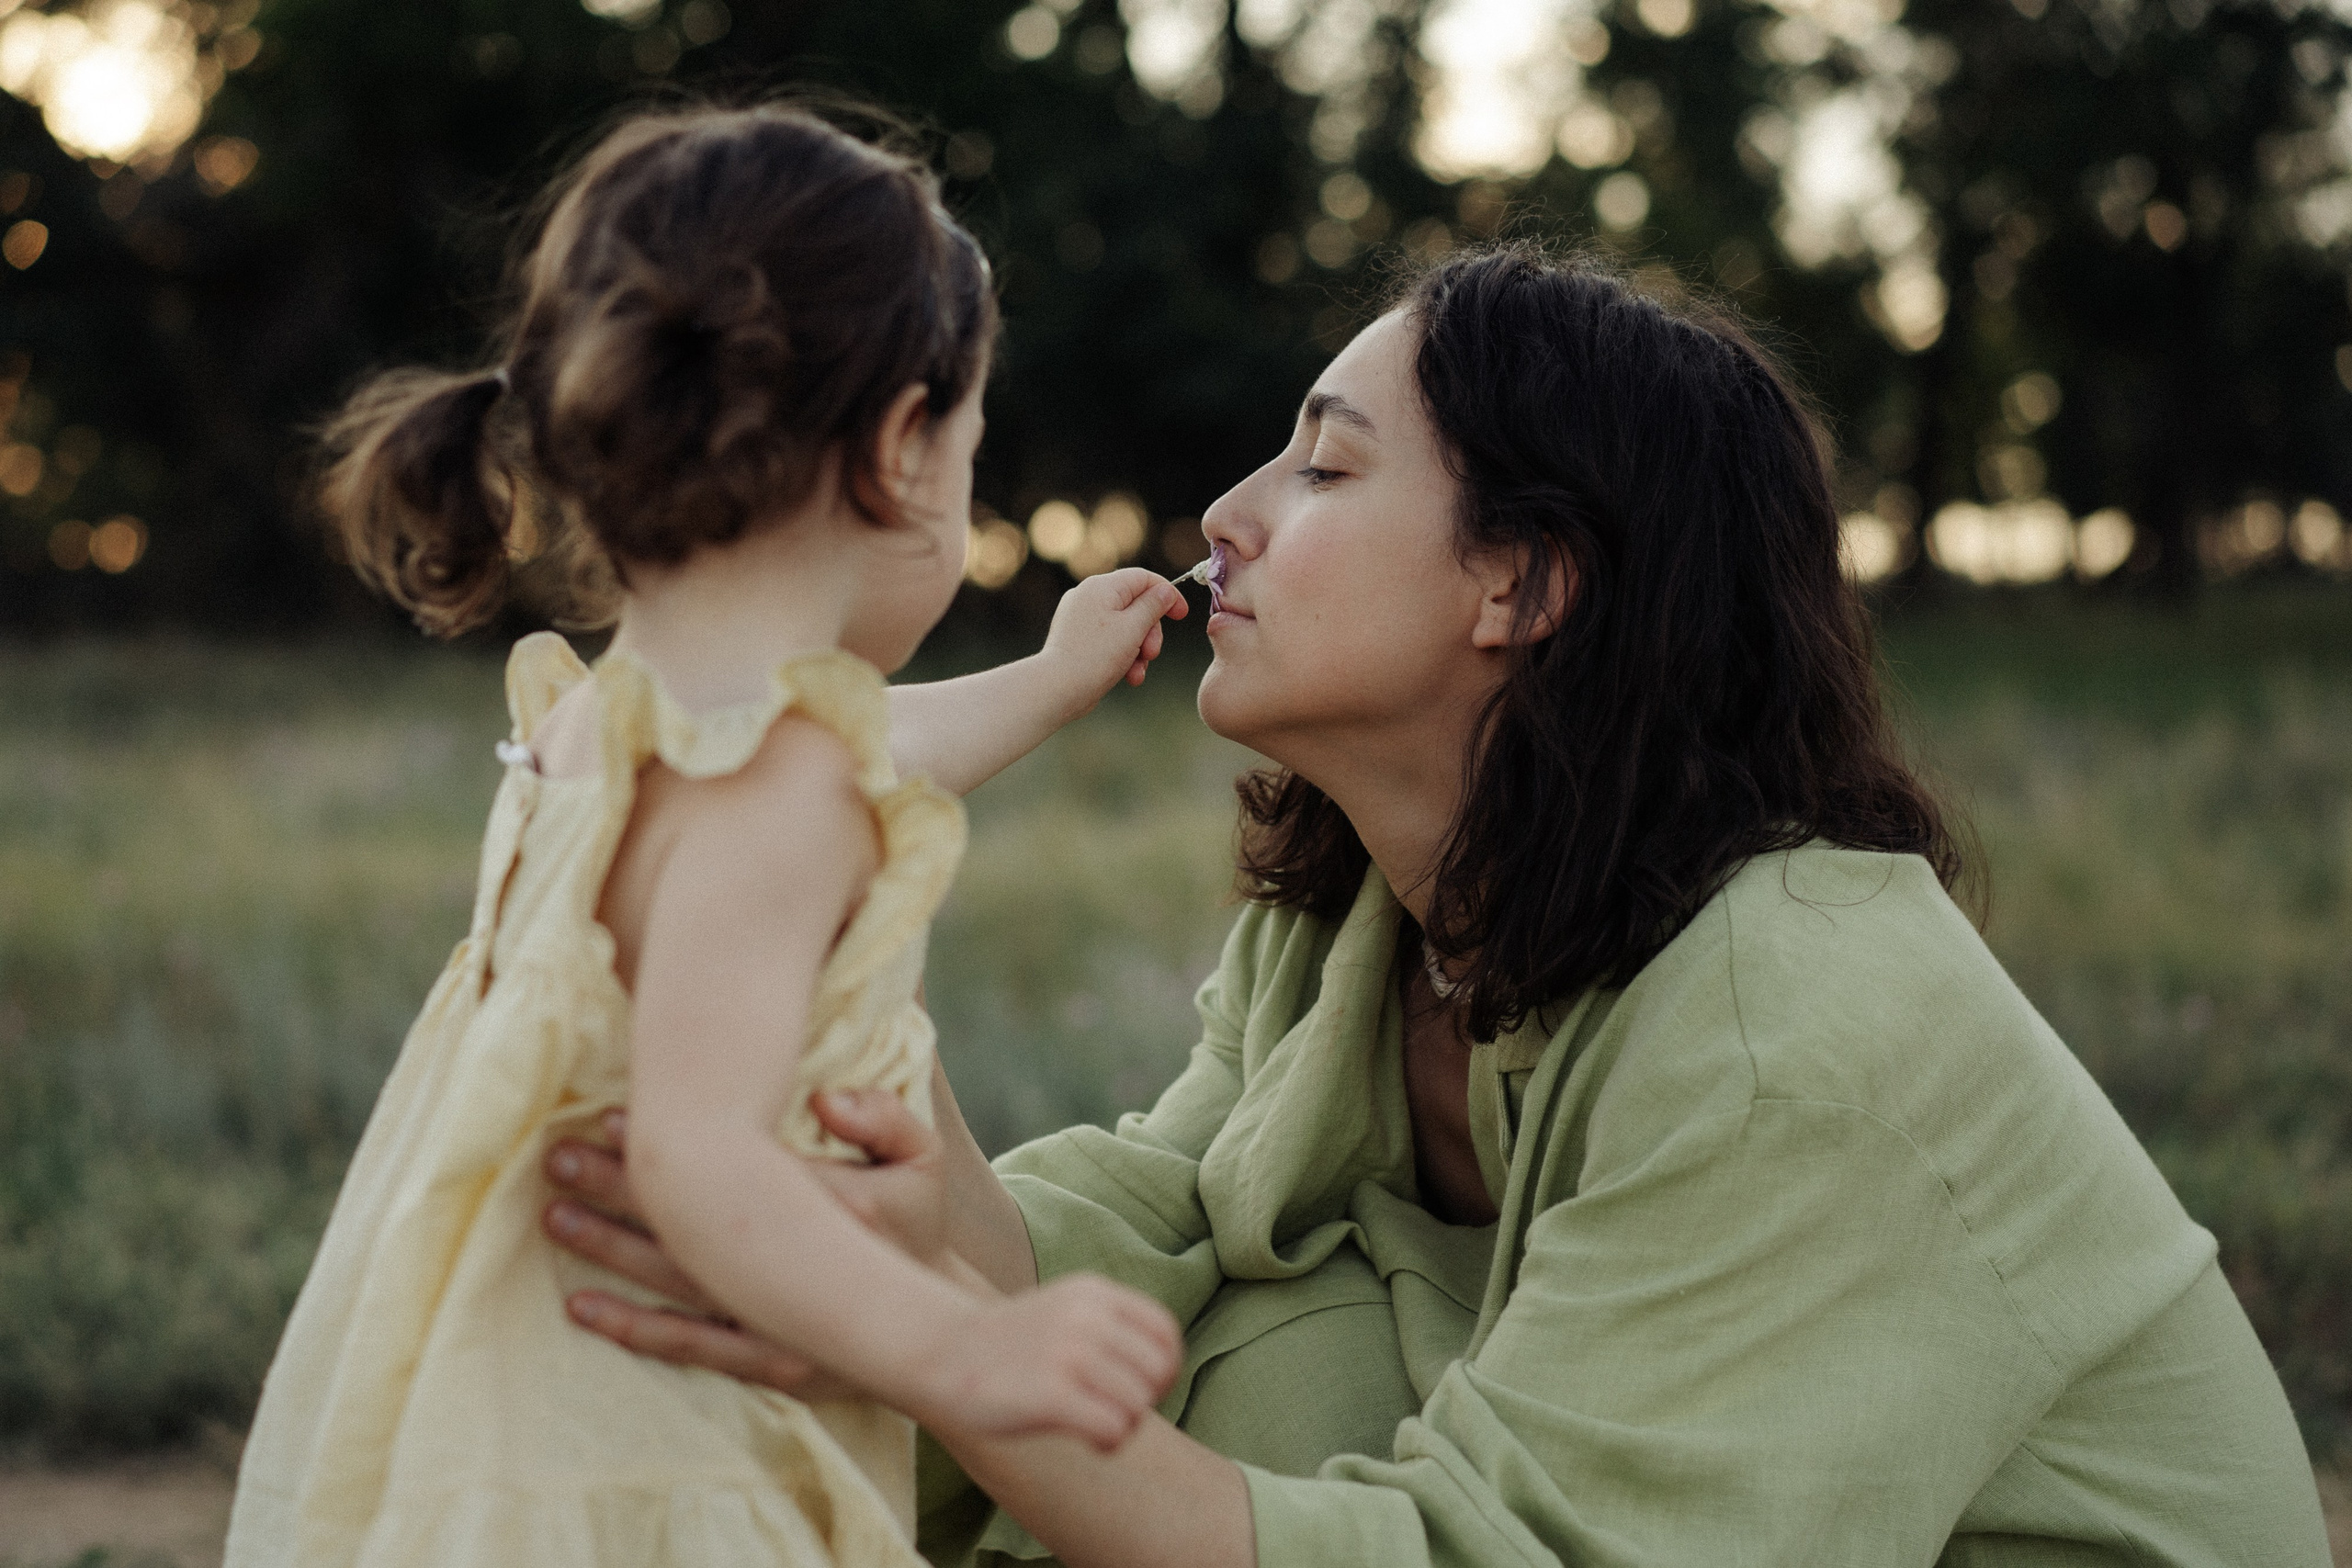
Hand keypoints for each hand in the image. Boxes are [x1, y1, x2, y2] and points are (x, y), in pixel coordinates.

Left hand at [543, 1089, 950, 1397]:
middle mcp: (798, 1267)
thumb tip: (824, 1098)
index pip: (738, 1166)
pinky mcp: (771, 1364)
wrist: (934, 1325)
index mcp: (839, 1207)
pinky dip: (633, 1327)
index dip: (674, 1142)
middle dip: (619, 1186)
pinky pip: (691, 1345)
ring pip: (678, 1280)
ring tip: (556, 1213)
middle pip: (691, 1220)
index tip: (612, 1117)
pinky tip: (582, 1306)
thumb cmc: (915, 1227)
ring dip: (611, 1246)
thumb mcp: (923, 1160)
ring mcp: (781, 1321)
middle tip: (559, 1157)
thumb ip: (883, 1117)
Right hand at [911, 1275, 1182, 1453]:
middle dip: (1143, 1401)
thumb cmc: (1010, 1343)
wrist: (941, 1351)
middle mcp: (1087, 1317)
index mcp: (1095, 1292)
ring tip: (1095, 1425)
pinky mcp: (1050, 1394)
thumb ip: (1113, 1327)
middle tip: (1111, 1410)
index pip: (1166, 1334)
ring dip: (1124, 1426)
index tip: (1137, 1387)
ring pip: (1138, 1405)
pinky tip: (1087, 1440)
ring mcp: (1068, 1354)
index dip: (1163, 1369)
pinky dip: (1109, 1443)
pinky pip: (1114, 1429)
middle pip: (1158, 1374)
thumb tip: (1165, 1372)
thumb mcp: (1068, 1310)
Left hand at [1041, 567, 1187, 705]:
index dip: (1167, 594)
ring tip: (1138, 672)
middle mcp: (1088, 596)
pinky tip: (1128, 677)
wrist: (1057, 688)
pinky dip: (1123, 656)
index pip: (1143, 578)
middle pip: (1135, 605)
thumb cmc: (1095, 657)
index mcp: (1101, 586)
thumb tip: (1164, 591)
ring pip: (1125, 626)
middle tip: (1152, 653)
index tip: (1182, 615)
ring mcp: (1080, 617)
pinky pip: (1110, 640)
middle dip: (1150, 632)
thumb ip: (1153, 606)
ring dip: (1138, 649)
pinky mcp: (1078, 638)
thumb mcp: (1133, 628)